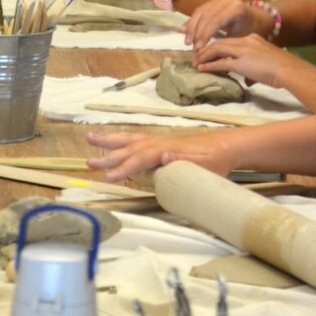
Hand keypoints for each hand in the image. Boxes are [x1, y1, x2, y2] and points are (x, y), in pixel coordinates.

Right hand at [85, 129, 235, 181]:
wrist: (227, 146)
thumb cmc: (217, 159)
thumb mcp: (205, 163)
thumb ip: (185, 160)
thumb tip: (164, 156)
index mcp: (167, 149)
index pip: (141, 159)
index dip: (124, 168)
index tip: (108, 176)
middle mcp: (159, 142)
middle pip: (129, 149)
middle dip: (108, 156)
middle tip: (88, 163)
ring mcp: (159, 141)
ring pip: (130, 140)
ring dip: (109, 141)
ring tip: (88, 139)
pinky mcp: (160, 143)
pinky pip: (136, 140)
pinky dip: (121, 139)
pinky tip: (111, 141)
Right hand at [183, 0, 267, 47]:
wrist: (258, 19)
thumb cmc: (249, 32)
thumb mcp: (236, 39)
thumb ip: (219, 44)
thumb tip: (200, 53)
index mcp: (236, 8)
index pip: (215, 22)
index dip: (204, 35)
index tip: (197, 49)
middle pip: (205, 16)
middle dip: (196, 32)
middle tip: (190, 47)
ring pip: (200, 12)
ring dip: (191, 27)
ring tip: (187, 42)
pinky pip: (200, 10)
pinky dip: (192, 21)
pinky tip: (184, 31)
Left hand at [192, 34, 289, 87]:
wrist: (289, 70)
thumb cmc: (283, 69)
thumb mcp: (266, 62)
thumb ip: (254, 67)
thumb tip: (249, 79)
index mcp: (252, 38)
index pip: (229, 40)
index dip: (216, 46)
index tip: (207, 52)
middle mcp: (246, 41)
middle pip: (220, 42)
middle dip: (205, 49)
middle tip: (195, 56)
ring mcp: (243, 51)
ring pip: (217, 49)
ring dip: (204, 56)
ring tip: (195, 62)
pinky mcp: (242, 63)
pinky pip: (221, 62)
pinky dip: (210, 65)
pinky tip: (202, 68)